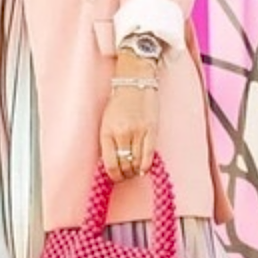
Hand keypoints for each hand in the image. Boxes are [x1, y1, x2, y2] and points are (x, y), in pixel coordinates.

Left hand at [99, 55, 159, 181]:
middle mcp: (122, 133)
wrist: (135, 81)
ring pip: (137, 163)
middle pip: (124, 165)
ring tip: (134, 171)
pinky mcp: (152, 129)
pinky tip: (143, 168)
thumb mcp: (105, 122)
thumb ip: (108, 142)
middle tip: (125, 175)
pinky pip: (149, 155)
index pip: (110, 164)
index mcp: (106, 131)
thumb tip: (113, 164)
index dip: (113, 175)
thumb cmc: (119, 102)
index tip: (116, 177)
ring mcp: (138, 132)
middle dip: (124, 175)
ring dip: (135, 171)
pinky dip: (146, 165)